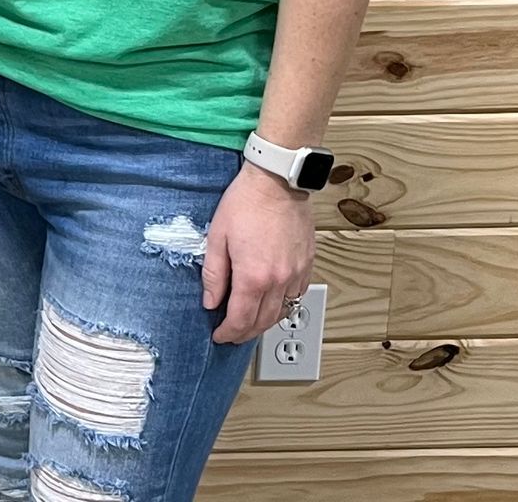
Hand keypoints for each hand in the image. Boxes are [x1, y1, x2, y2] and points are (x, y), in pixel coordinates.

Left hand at [202, 163, 316, 343]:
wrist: (277, 182)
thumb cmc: (245, 203)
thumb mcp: (217, 236)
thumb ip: (214, 274)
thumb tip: (210, 301)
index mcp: (254, 276)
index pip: (241, 319)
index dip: (228, 332)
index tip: (220, 335)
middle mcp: (279, 281)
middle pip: (263, 321)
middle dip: (245, 333)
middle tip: (232, 334)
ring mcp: (296, 275)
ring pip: (282, 313)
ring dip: (265, 323)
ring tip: (250, 323)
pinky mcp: (307, 266)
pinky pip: (296, 297)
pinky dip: (283, 307)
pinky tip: (272, 304)